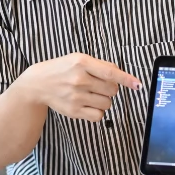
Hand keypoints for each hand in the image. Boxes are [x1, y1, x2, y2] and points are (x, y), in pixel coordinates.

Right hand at [21, 53, 140, 121]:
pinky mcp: (74, 111)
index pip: (111, 72)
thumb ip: (100, 65)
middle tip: (97, 85)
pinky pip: (99, 116)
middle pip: (112, 90)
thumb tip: (121, 75)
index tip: (138, 85)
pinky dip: (98, 111)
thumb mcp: (77, 59)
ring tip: (90, 94)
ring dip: (104, 100)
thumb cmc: (60, 69)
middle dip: (110, 88)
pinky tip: (88, 104)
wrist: (36, 85)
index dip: (127, 79)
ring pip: (108, 103)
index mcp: (82, 62)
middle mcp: (79, 79)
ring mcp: (76, 96)